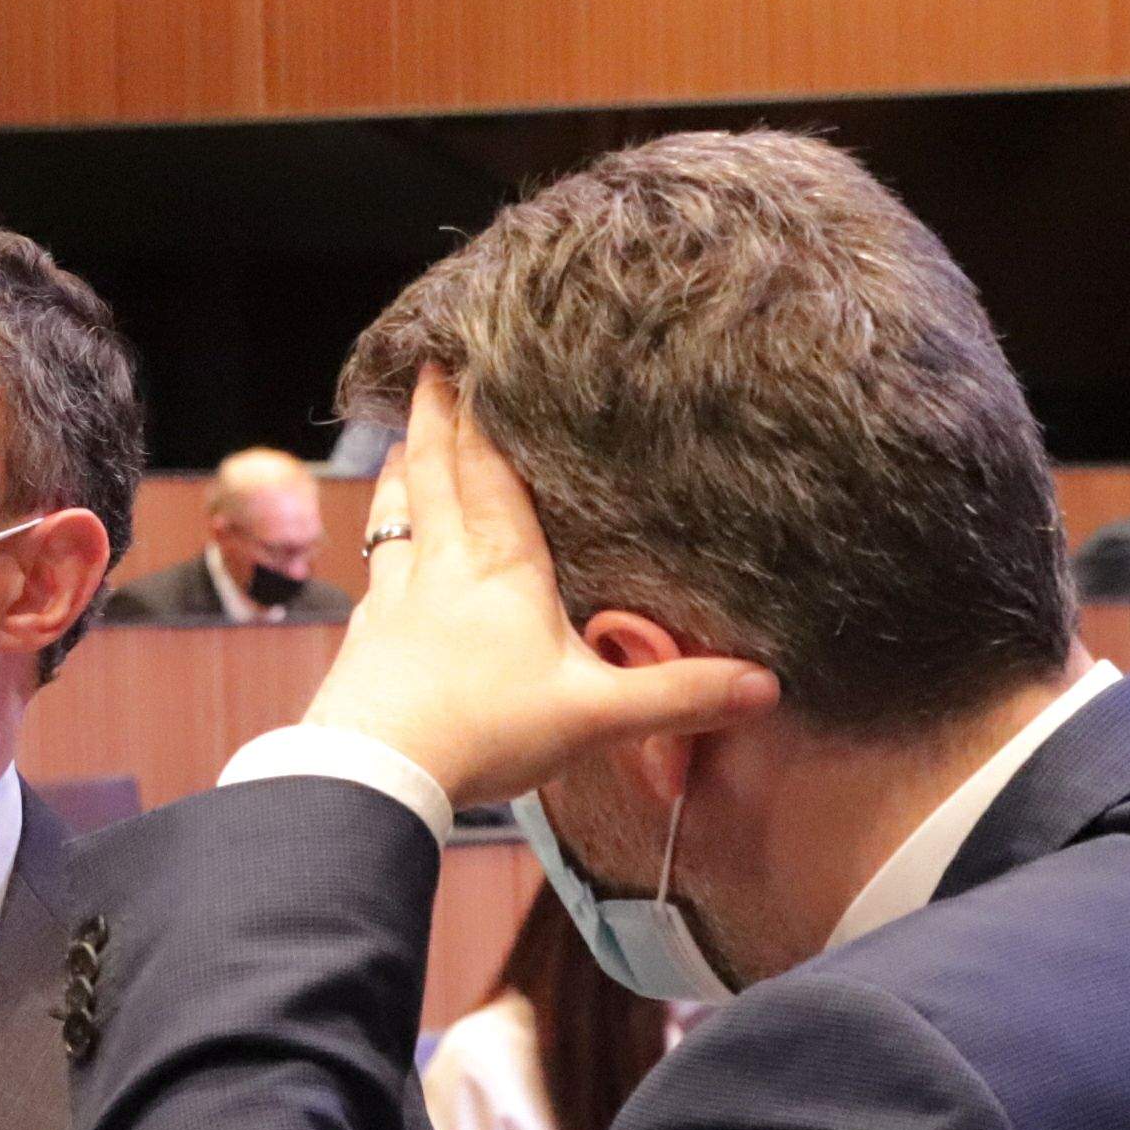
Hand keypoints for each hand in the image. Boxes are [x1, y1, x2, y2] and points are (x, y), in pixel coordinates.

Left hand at [306, 375, 779, 806]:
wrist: (375, 773)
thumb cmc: (482, 731)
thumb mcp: (596, 716)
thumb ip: (679, 695)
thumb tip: (766, 683)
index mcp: (501, 565)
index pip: (488, 468)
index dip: (479, 411)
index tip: (470, 357)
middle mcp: (441, 566)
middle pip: (434, 473)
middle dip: (433, 417)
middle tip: (427, 368)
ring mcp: (393, 599)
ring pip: (395, 516)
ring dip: (400, 474)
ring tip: (400, 445)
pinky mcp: (363, 638)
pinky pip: (372, 574)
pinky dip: (380, 548)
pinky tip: (381, 560)